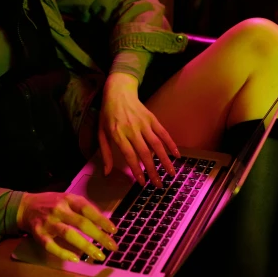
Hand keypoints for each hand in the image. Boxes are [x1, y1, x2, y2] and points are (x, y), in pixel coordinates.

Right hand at [16, 191, 117, 262]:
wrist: (25, 206)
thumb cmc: (51, 203)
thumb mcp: (67, 199)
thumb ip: (82, 208)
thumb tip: (104, 223)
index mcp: (68, 199)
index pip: (88, 209)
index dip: (102, 220)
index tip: (114, 231)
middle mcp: (58, 209)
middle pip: (81, 223)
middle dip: (99, 236)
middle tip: (112, 247)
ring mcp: (48, 222)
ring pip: (68, 234)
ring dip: (85, 246)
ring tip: (99, 255)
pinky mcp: (38, 234)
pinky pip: (51, 246)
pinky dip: (63, 253)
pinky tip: (75, 259)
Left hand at [98, 72, 178, 186]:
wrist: (118, 91)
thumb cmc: (108, 114)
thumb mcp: (101, 133)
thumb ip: (105, 153)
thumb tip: (106, 172)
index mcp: (118, 134)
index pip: (129, 155)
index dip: (137, 170)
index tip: (143, 183)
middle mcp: (132, 129)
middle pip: (144, 153)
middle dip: (153, 170)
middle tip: (159, 184)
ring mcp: (144, 123)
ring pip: (156, 144)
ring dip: (165, 160)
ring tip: (171, 173)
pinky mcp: (152, 118)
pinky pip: (163, 133)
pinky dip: (171, 144)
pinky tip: (176, 155)